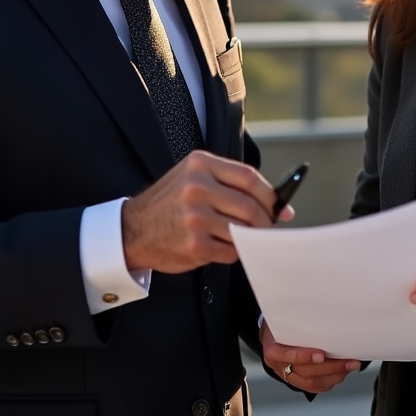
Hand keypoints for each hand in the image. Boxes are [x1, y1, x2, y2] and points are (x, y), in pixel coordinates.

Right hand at [120, 150, 292, 272]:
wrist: (132, 230)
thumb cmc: (170, 202)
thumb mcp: (192, 176)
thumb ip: (227, 182)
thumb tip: (274, 202)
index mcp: (200, 164)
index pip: (249, 178)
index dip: (271, 195)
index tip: (283, 208)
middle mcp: (197, 187)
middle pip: (250, 206)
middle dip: (265, 221)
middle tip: (269, 228)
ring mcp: (194, 217)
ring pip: (242, 230)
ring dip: (249, 237)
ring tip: (243, 237)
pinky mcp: (193, 244)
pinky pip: (230, 251)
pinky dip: (233, 252)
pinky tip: (221, 247)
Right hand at [260, 321, 361, 393]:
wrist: (271, 337)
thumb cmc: (280, 325)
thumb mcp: (282, 319)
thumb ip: (297, 320)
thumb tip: (320, 309)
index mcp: (273, 351)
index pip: (288, 356)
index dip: (305, 356)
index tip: (321, 354)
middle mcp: (280, 367)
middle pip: (306, 372)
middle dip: (331, 367)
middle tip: (349, 361)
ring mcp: (289, 376)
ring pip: (313, 383)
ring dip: (335, 375)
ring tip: (351, 366)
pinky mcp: (298, 382)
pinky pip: (316, 387)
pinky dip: (331, 381)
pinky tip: (342, 372)